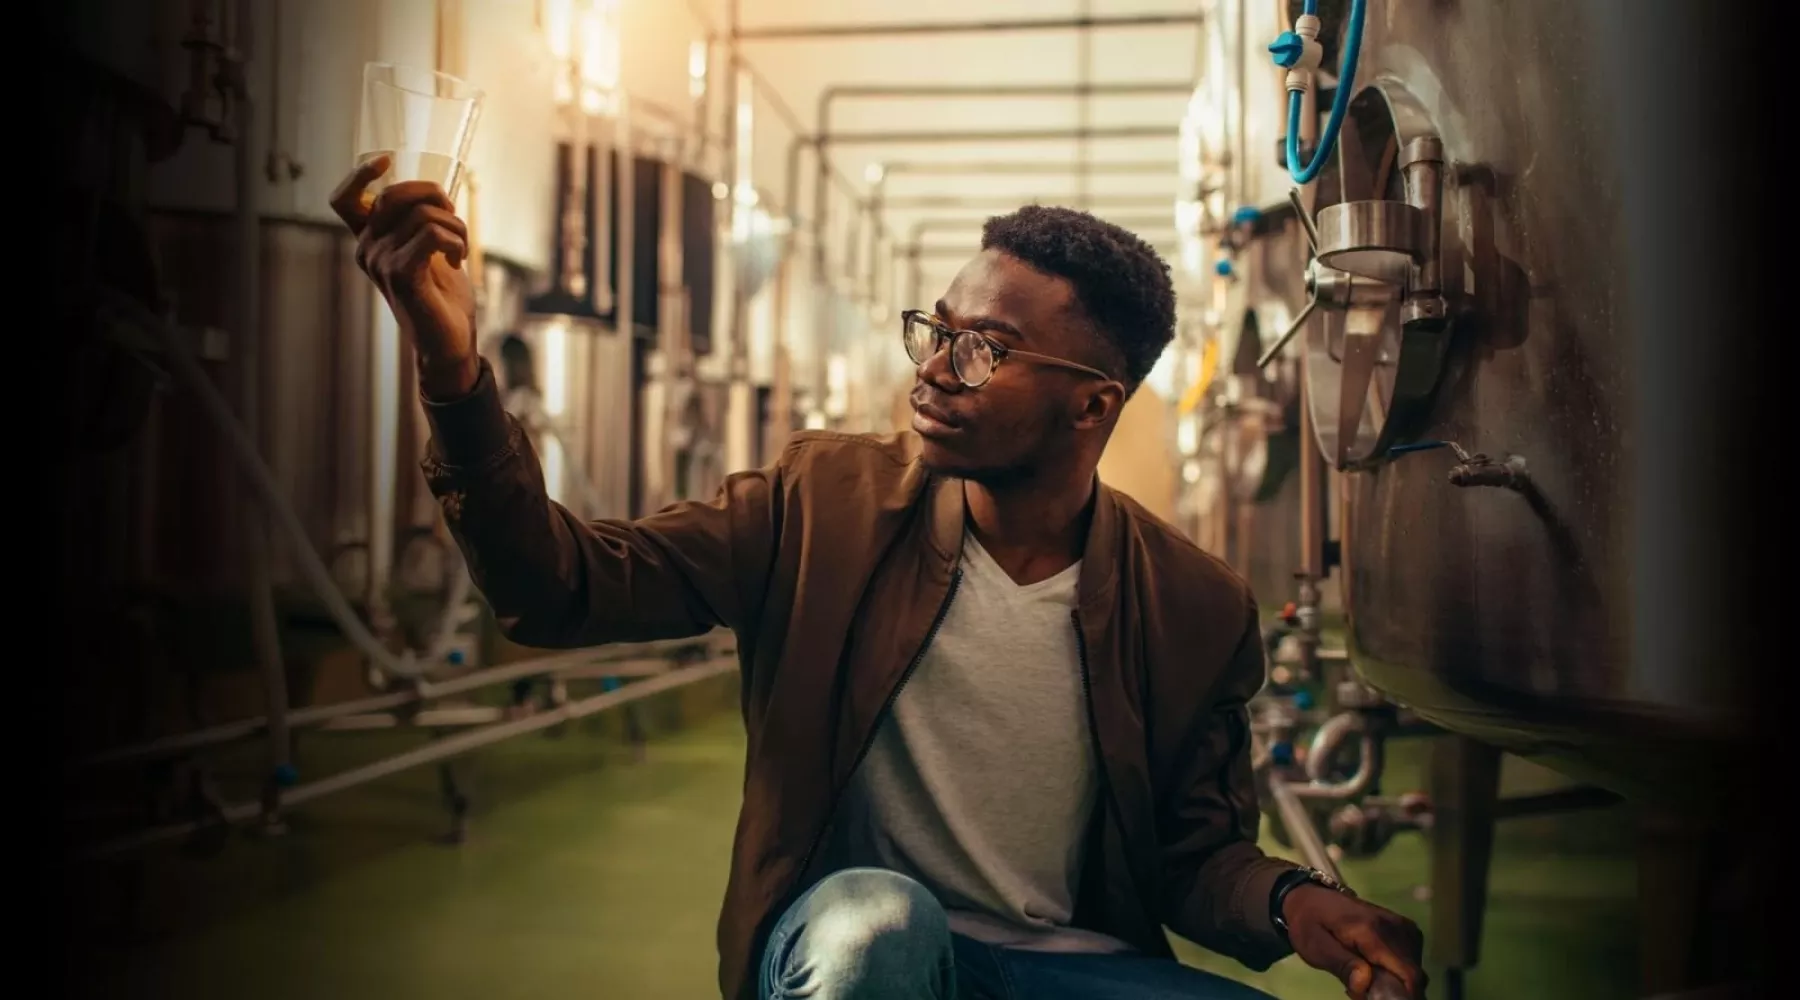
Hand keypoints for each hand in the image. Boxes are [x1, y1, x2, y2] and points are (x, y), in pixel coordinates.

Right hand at [329, 155, 478, 397]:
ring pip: (423, 214)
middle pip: (395, 194)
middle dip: (434, 195)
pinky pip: (432, 233)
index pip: (343, 199)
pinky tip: (458, 258)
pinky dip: (455, 240)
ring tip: (460, 249)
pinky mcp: (401, 275)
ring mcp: (380, 262)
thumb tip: (432, 191)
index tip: (386, 161)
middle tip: (453, 220)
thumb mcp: (428, 252)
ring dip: (455, 226)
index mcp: (369, 241)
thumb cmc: (441, 297)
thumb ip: (419, 224)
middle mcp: (367, 249)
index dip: (360, 174)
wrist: (448, 344)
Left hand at [1283, 884, 1427, 998]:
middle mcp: (1393, 925)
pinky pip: (1411, 956)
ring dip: (1395, 979)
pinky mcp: (1403, 925)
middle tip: (1361, 987)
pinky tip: (1377, 966)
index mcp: (1371, 931)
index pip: (1407, 972)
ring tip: (1365, 975)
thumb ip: (1341, 965)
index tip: (1379, 998)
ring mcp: (1401, 924)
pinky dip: (1398, 968)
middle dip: (1393, 989)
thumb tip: (1364, 984)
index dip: (1401, 994)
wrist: (1310, 897)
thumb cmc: (1309, 924)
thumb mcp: (1315, 947)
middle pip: (1412, 973)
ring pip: (1414, 967)